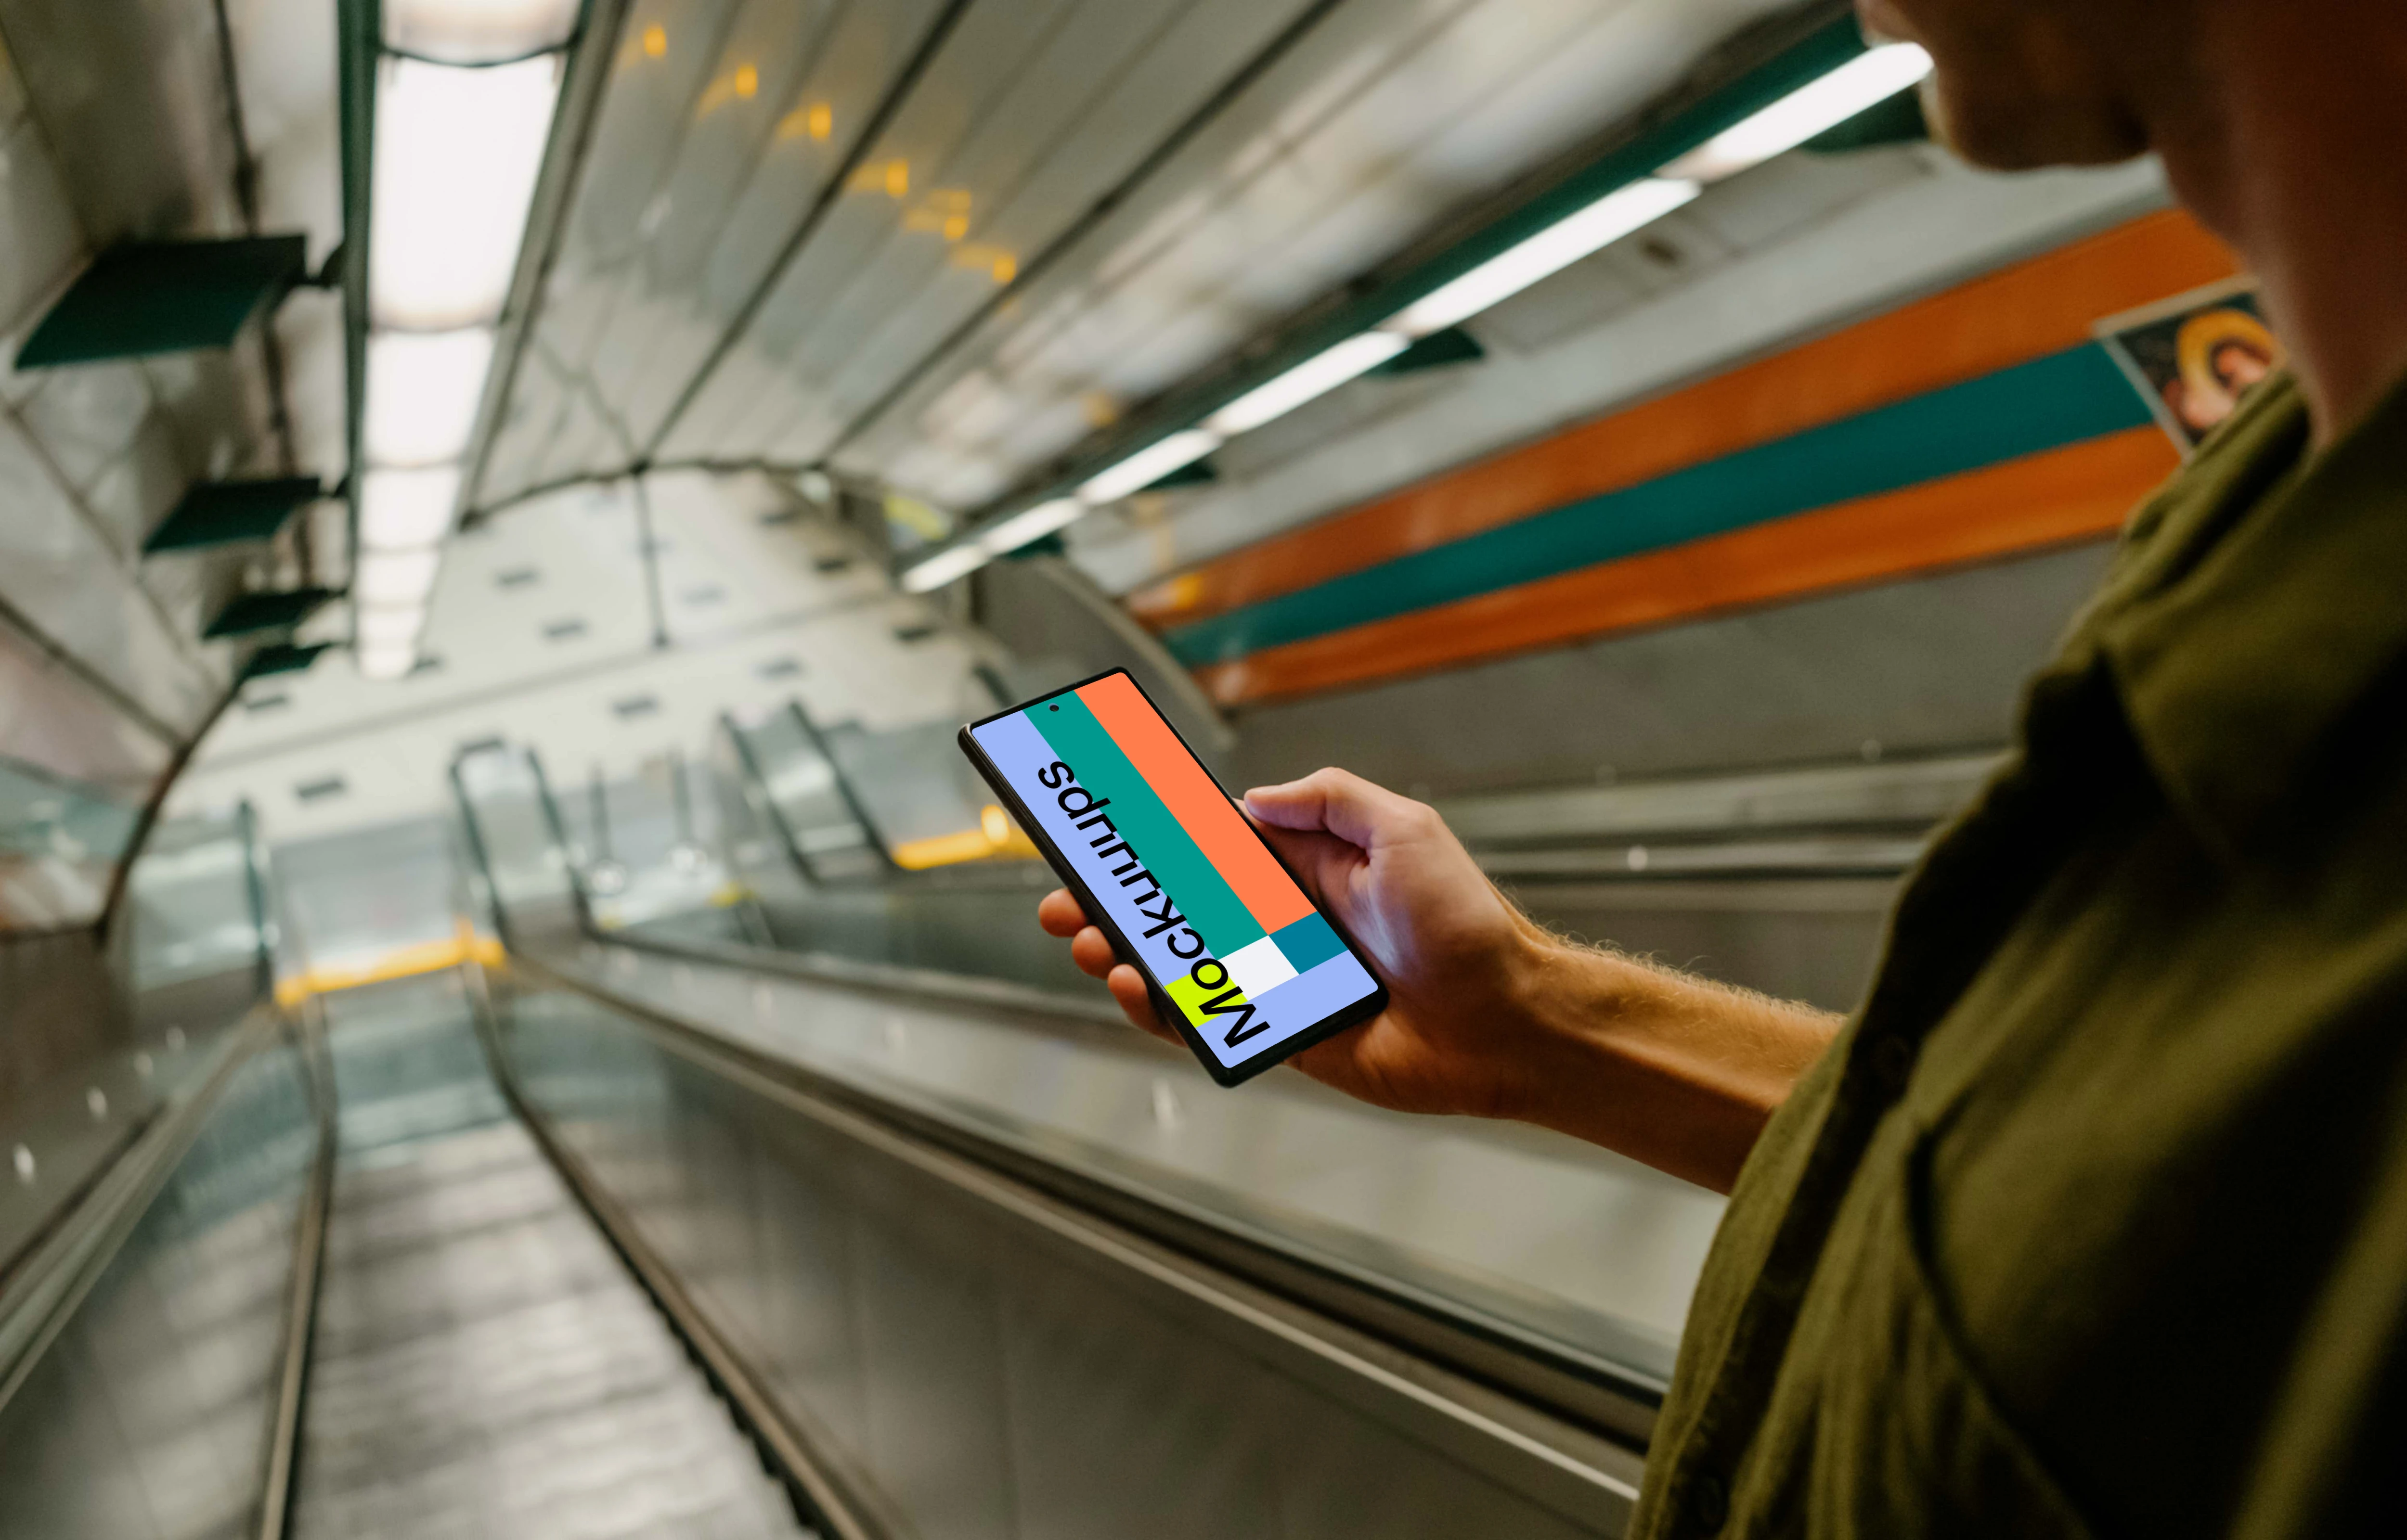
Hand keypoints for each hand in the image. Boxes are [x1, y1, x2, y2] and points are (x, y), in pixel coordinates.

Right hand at [1037, 767, 1840, 1191]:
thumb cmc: (1467, 925)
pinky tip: (1142, 990)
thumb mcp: (1405, 829)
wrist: (1508, 1021)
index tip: (1099, 831)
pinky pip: (1210, 1023)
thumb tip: (1248, 799)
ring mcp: (1279, 981)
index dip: (1151, 841)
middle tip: (1065, 907)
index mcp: (1305, 869)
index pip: (1209, 847)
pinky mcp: (1285, 1036)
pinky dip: (1167, 1010)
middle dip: (1116, 906)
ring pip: (1182, 968)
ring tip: (1096, 949)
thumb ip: (1326, 801)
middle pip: (1177, 911)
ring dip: (1128, 957)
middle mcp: (1284, 923)